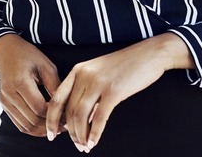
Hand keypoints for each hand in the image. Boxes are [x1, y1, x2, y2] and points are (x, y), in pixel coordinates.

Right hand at [0, 34, 61, 137]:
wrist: (6, 52)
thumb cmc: (28, 56)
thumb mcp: (46, 65)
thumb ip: (55, 86)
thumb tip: (66, 106)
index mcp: (20, 82)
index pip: (39, 108)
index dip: (55, 115)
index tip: (68, 116)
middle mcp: (9, 94)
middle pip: (32, 120)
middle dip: (50, 125)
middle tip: (66, 125)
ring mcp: (4, 101)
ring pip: (26, 126)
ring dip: (42, 130)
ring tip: (57, 127)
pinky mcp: (4, 106)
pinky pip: (19, 124)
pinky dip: (33, 129)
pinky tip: (45, 126)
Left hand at [46, 32, 194, 151]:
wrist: (150, 54)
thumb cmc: (127, 65)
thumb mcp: (100, 73)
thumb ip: (88, 91)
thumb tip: (82, 118)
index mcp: (78, 70)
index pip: (56, 99)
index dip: (52, 119)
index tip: (51, 134)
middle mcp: (84, 76)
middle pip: (69, 111)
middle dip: (70, 133)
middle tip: (76, 144)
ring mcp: (98, 83)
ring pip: (81, 116)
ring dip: (81, 136)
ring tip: (84, 146)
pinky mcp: (114, 91)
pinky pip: (99, 118)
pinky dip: (94, 134)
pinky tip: (94, 142)